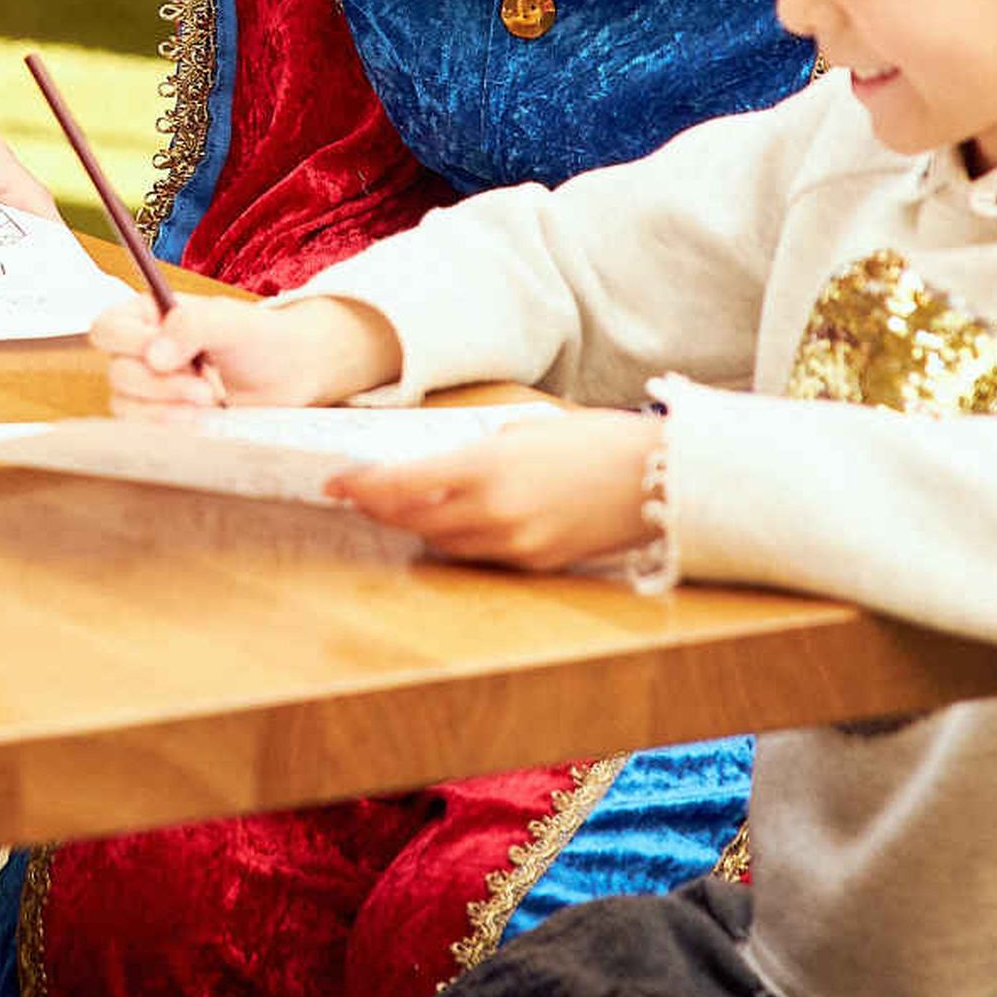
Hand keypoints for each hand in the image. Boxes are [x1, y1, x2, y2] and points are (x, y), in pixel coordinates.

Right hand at [87, 293, 401, 412]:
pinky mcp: (163, 419)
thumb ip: (192, 325)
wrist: (292, 375)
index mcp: (147, 317)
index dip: (126, 344)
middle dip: (160, 385)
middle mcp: (141, 352)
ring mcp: (150, 389)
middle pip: (117, 372)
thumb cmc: (261, 339)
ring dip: (165, 410)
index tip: (162, 357)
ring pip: (125, 405)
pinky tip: (202, 422)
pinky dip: (170, 428)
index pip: (109, 328)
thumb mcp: (230, 322)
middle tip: (204, 389)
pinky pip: (144, 430)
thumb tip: (154, 356)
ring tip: (209, 404)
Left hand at [327, 409, 660, 575]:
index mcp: (486, 468)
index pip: (401, 486)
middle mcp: (494, 513)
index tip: (333, 483)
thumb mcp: (525, 430)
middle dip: (380, 509)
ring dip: (416, 526)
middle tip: (357, 495)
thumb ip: (475, 454)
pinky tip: (452, 524)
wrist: (662, 479)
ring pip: (442, 544)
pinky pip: (479, 558)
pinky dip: (458, 542)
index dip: (360, 487)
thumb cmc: (595, 440)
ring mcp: (515, 546)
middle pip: (412, 520)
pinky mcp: (536, 567)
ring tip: (400, 508)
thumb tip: (436, 468)